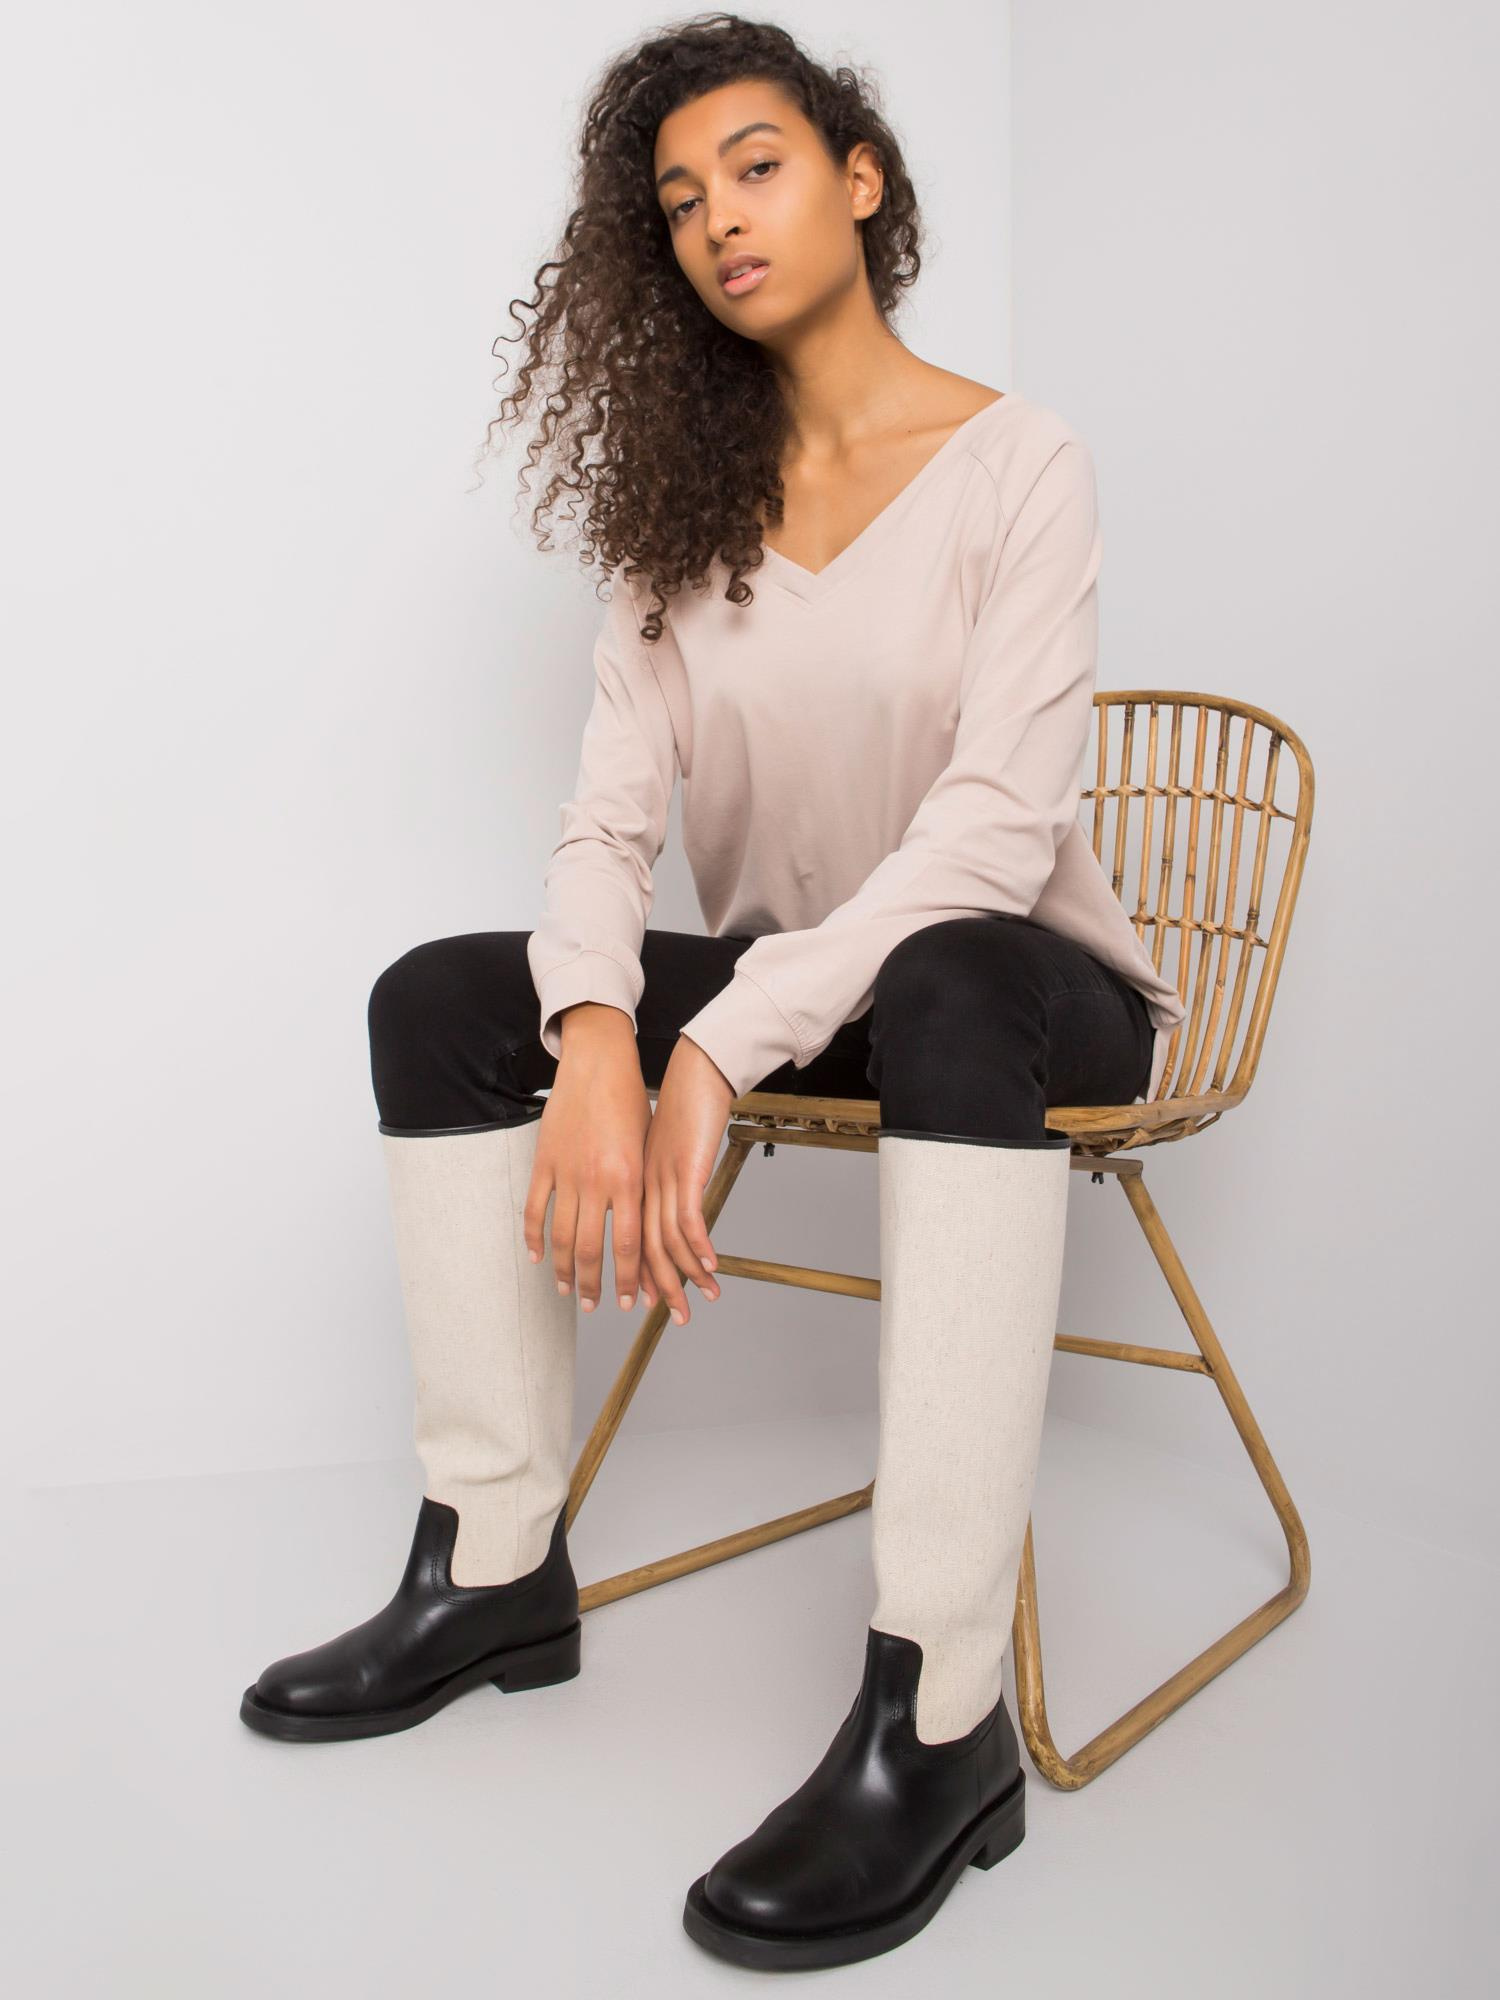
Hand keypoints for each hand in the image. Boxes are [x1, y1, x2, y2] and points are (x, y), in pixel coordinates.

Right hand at [524, 1003, 654, 1314]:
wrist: (599, 1062)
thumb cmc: (629, 1100)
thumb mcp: (646, 1148)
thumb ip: (641, 1189)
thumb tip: (644, 1228)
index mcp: (629, 1179)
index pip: (628, 1245)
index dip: (629, 1279)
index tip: (630, 1302)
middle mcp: (597, 1181)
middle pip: (590, 1250)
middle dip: (593, 1285)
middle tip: (595, 1306)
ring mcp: (566, 1172)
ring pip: (560, 1236)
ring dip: (562, 1269)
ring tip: (566, 1290)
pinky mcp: (544, 1161)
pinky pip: (535, 1208)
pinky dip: (533, 1236)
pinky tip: (536, 1256)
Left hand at [642, 1034, 733, 1325]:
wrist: (692, 1072)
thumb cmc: (679, 1106)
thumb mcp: (660, 1148)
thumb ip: (659, 1178)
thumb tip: (665, 1201)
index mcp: (632, 1183)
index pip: (628, 1239)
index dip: (637, 1273)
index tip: (645, 1301)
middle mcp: (641, 1186)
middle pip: (643, 1249)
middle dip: (659, 1288)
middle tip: (672, 1317)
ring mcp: (661, 1179)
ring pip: (665, 1240)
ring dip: (684, 1276)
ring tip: (698, 1300)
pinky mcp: (684, 1169)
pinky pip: (689, 1216)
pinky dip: (700, 1245)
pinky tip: (711, 1266)